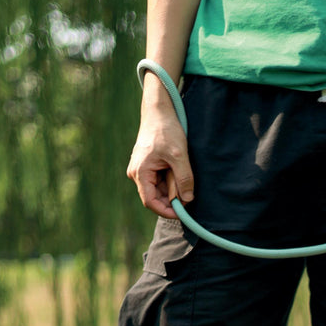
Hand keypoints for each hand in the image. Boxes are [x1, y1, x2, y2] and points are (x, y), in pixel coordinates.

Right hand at [126, 96, 194, 220]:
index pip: (150, 202)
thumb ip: (184, 179)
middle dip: (172, 197)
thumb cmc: (166, 130)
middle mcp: (136, 173)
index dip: (166, 211)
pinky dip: (170, 179)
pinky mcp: (147, 165)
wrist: (159, 111)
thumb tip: (188, 200)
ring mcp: (141, 169)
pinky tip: (177, 169)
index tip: (182, 213)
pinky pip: (159, 179)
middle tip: (188, 190)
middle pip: (155, 196)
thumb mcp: (179, 155)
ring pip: (159, 188)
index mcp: (140, 172)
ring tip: (181, 171)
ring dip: (172, 186)